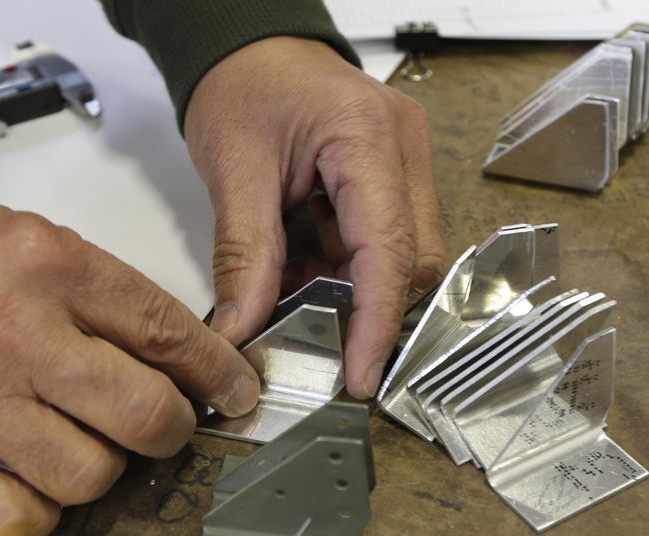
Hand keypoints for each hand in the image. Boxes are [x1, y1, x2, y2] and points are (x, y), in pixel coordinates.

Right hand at [0, 193, 258, 535]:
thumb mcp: (38, 244)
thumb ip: (107, 298)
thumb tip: (174, 357)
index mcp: (53, 268)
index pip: (166, 331)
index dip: (217, 371)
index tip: (236, 390)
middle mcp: (18, 333)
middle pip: (143, 413)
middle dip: (172, 430)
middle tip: (164, 427)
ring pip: (88, 473)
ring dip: (105, 470)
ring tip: (85, 444)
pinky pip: (14, 516)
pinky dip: (41, 511)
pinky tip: (36, 479)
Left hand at [184, 36, 445, 398]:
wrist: (247, 47)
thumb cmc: (241, 85)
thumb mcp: (234, 171)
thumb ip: (243, 255)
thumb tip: (243, 328)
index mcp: (367, 136)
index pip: (390, 251)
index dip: (377, 323)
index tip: (361, 374)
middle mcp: (403, 146)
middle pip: (413, 259)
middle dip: (365, 306)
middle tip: (311, 332)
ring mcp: (404, 158)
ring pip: (403, 254)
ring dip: (352, 285)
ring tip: (294, 285)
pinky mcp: (391, 171)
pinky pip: (385, 237)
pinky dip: (346, 264)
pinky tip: (306, 261)